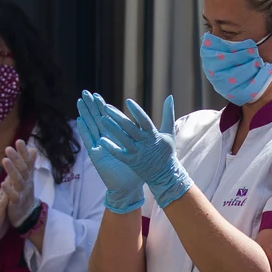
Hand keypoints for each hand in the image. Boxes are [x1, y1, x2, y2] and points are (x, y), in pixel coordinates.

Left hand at [2, 140, 40, 225]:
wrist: (27, 215)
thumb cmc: (25, 193)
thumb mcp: (28, 177)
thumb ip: (29, 163)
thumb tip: (33, 149)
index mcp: (27, 175)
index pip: (27, 161)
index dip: (23, 152)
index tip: (19, 140)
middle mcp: (26, 182)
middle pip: (22, 169)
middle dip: (16, 158)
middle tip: (9, 148)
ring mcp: (22, 192)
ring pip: (18, 180)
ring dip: (12, 170)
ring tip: (5, 160)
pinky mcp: (17, 203)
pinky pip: (13, 196)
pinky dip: (9, 190)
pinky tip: (3, 183)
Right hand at [76, 97, 147, 213]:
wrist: (130, 187)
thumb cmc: (139, 169)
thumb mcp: (145, 148)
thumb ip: (148, 133)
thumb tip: (155, 123)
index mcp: (118, 137)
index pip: (108, 118)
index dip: (102, 106)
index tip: (97, 95)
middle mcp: (107, 140)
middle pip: (97, 119)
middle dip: (91, 106)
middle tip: (85, 92)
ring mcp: (100, 147)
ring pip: (91, 126)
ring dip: (85, 113)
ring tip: (79, 100)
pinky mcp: (97, 155)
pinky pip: (89, 141)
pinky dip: (84, 130)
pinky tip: (79, 120)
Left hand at [89, 93, 191, 208]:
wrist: (165, 175)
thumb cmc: (166, 151)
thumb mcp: (169, 132)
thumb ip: (168, 114)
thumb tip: (170, 96)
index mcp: (154, 135)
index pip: (144, 120)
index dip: (137, 111)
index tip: (128, 101)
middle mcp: (145, 143)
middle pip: (130, 128)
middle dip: (118, 117)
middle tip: (106, 107)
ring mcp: (137, 153)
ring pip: (123, 139)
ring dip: (112, 129)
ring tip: (101, 119)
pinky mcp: (131, 162)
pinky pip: (119, 154)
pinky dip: (111, 147)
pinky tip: (101, 140)